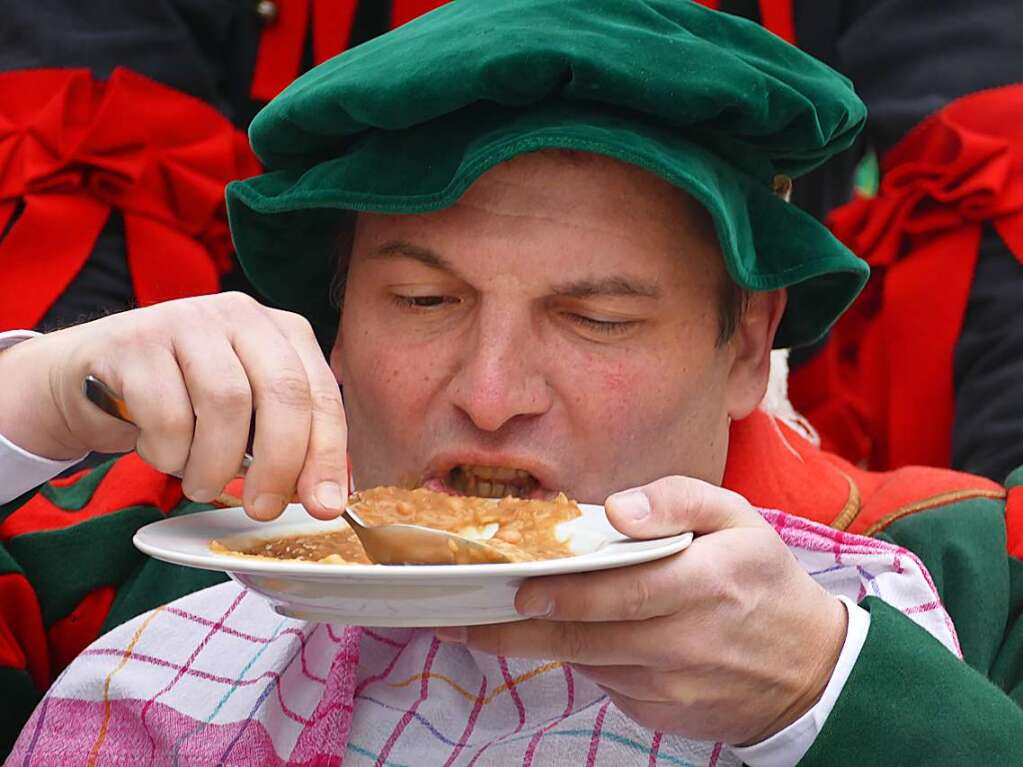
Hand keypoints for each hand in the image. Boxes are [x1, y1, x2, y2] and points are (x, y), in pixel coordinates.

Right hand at [0, 293, 347, 520]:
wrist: (91, 379)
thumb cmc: (185, 403)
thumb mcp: (247, 416)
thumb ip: (288, 444)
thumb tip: (325, 497)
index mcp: (284, 331)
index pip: (321, 393)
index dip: (327, 454)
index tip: (325, 506)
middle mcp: (242, 315)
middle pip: (283, 391)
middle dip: (280, 462)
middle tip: (263, 509)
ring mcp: (188, 320)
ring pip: (225, 403)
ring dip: (215, 463)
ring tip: (201, 484)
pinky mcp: (136, 341)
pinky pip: (166, 412)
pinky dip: (169, 451)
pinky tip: (160, 451)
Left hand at [435, 477, 846, 745]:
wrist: (805, 670)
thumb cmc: (763, 582)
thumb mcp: (738, 519)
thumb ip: (679, 499)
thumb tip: (616, 509)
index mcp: (705, 584)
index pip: (619, 591)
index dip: (562, 594)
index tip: (515, 590)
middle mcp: (684, 642)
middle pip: (586, 638)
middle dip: (518, 633)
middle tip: (466, 621)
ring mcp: (671, 686)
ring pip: (589, 662)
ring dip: (540, 647)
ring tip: (488, 628)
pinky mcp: (662, 712)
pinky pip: (607, 683)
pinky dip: (583, 660)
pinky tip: (564, 639)